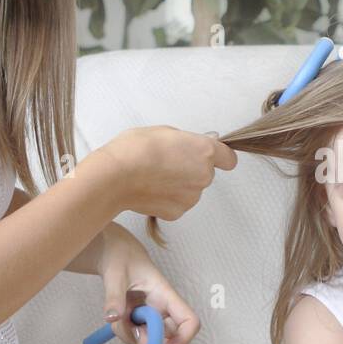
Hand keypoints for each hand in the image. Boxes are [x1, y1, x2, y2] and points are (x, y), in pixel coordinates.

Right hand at [91, 126, 236, 219]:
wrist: (114, 177)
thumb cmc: (134, 150)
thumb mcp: (165, 131)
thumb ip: (188, 140)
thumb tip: (199, 145)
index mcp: (204, 151)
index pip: (228, 159)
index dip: (219, 157)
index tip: (211, 156)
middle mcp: (203, 176)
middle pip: (206, 173)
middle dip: (191, 168)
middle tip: (167, 162)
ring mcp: (192, 197)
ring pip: (191, 190)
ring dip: (179, 184)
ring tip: (154, 176)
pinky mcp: (178, 212)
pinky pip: (178, 203)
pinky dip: (168, 198)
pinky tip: (151, 189)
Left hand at [97, 227, 199, 343]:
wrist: (113, 252)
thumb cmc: (121, 257)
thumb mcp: (115, 275)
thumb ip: (114, 297)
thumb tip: (112, 318)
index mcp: (166, 295)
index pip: (189, 321)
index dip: (183, 339)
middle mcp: (163, 308)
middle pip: (169, 338)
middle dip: (149, 343)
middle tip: (130, 333)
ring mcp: (151, 315)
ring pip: (148, 339)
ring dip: (131, 336)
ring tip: (118, 316)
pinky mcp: (140, 319)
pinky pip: (135, 335)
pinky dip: (124, 332)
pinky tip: (117, 317)